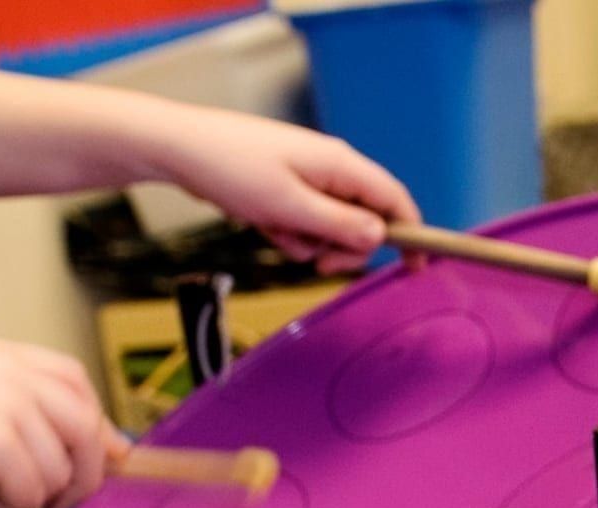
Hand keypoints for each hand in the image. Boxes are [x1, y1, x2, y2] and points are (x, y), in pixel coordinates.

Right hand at [0, 338, 123, 507]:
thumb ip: (20, 412)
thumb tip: (90, 447)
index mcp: (5, 356)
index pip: (78, 385)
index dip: (96, 429)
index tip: (98, 463)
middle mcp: (15, 374)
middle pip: (89, 432)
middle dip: (80, 479)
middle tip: (49, 505)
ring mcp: (10, 405)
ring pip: (61, 473)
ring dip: (24, 495)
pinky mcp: (0, 442)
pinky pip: (30, 495)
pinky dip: (0, 506)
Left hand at [155, 108, 420, 273]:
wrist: (183, 150)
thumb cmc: (234, 171)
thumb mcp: (291, 207)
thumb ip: (339, 225)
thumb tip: (381, 237)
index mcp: (341, 165)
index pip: (395, 199)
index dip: (411, 234)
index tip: (414, 268)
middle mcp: (332, 168)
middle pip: (365, 220)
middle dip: (345, 248)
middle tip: (318, 264)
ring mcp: (310, 177)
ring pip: (332, 226)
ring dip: (310, 241)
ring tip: (276, 230)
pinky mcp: (290, 187)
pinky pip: (305, 222)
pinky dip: (290, 232)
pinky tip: (264, 223)